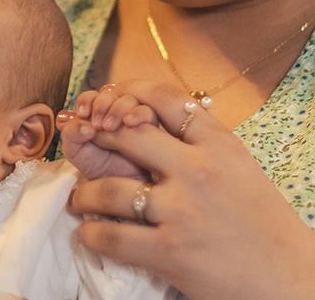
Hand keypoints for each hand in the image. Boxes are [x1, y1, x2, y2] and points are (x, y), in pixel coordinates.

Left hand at [59, 87, 156, 179]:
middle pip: (111, 93)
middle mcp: (115, 112)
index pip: (91, 96)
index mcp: (95, 113)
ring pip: (130, 99)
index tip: (82, 114)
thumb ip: (71, 133)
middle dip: (101, 104)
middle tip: (97, 125)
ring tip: (110, 128)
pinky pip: (149, 112)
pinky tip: (130, 123)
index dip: (86, 100)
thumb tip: (81, 122)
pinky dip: (139, 113)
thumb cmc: (95, 167)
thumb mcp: (75, 150)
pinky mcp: (151, 127)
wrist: (118, 188)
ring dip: (118, 108)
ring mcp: (134, 118)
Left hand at [67, 80, 314, 299]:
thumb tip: (148, 123)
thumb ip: (199, 147)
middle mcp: (198, 171)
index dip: (128, 93)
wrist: (293, 280)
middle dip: (98, 139)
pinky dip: (92, 234)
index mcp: (220, 146)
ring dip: (85, 194)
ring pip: (107, 190)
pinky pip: (110, 236)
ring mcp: (181, 211)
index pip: (165, 98)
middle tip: (87, 149)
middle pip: (126, 134)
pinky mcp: (169, 251)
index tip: (110, 102)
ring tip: (81, 199)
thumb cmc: (264, 224)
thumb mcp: (239, 169)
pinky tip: (90, 233)